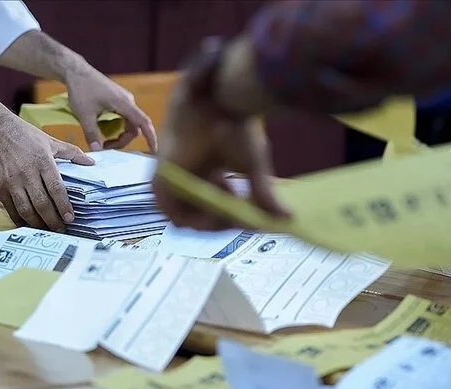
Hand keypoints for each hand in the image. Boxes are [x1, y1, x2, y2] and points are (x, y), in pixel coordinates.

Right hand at [0, 116, 94, 230]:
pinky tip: (28, 224)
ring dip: (37, 223)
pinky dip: (19, 219)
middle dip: (53, 220)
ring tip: (46, 229)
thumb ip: (71, 152)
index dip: (64, 206)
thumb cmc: (24, 134)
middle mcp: (27, 173)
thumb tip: (91, 162)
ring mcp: (11, 181)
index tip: (70, 218)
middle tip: (61, 229)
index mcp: (43, 161)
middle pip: (42, 204)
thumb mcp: (50, 140)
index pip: (56, 189)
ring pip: (26, 209)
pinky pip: (10, 208)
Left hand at [65, 65, 157, 151]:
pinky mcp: (118, 100)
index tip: (154, 151)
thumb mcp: (84, 114)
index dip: (151, 137)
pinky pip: (123, 117)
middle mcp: (128, 101)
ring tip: (102, 137)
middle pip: (134, 127)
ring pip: (128, 123)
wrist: (76, 71)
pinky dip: (116, 126)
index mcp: (123, 104)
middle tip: (105, 146)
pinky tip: (102, 127)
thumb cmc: (81, 89)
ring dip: (118, 134)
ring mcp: (124, 100)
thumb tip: (96, 151)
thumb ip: (91, 133)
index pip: (143, 122)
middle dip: (122, 140)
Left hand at [152, 81, 288, 230]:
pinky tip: (219, 214)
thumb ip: (264, 194)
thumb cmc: (235, 127)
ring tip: (230, 216)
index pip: (210, 206)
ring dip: (210, 224)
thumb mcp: (253, 166)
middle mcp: (185, 176)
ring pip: (186, 220)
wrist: (220, 102)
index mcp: (203, 171)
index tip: (248, 219)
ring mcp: (171, 179)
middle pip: (198, 216)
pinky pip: (175, 215)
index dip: (228, 218)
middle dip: (220, 224)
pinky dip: (198, 221)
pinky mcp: (161, 181)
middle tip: (240, 220)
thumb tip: (289, 219)